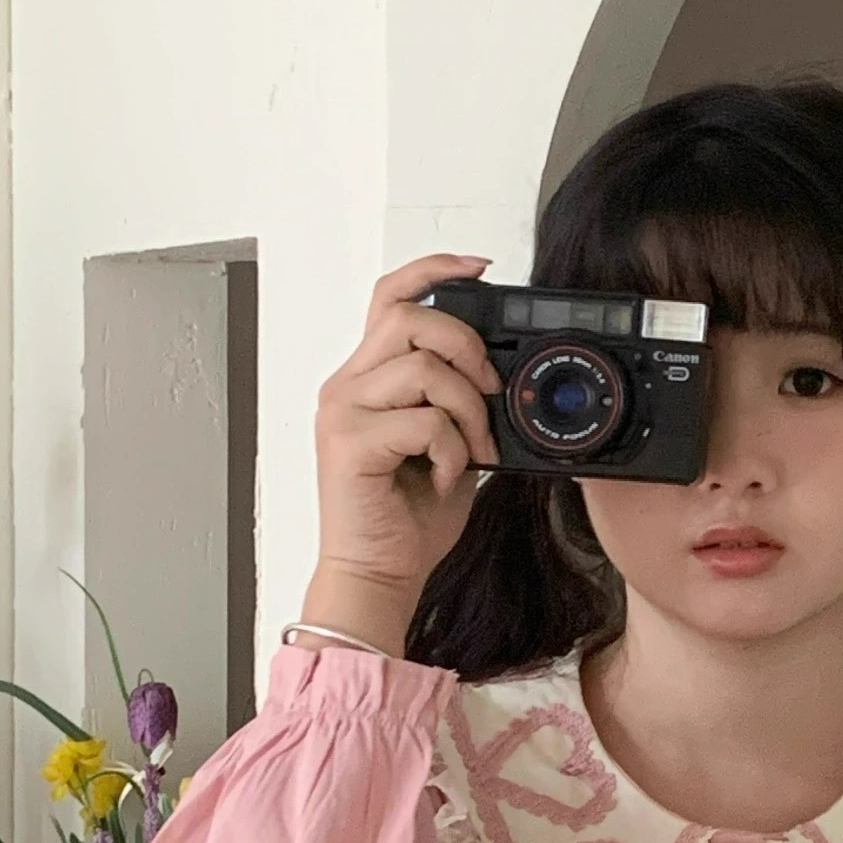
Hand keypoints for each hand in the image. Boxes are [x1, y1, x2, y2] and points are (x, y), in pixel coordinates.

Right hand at [301, 255, 501, 651]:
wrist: (378, 574)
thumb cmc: (408, 517)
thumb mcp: (444, 443)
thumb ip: (456, 400)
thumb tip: (499, 374)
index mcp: (366, 378)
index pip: (390, 296)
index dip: (433, 269)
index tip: (480, 269)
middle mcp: (347, 386)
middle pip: (410, 317)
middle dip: (467, 347)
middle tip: (490, 392)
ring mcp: (343, 412)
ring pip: (423, 367)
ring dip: (467, 408)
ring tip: (471, 448)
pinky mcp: (349, 443)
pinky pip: (424, 420)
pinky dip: (452, 450)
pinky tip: (446, 478)